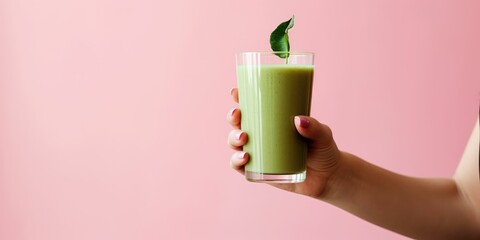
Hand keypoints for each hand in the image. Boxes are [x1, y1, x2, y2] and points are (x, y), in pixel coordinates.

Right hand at [227, 88, 341, 197]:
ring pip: (236, 143)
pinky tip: (244, 157)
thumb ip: (314, 128)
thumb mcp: (322, 135)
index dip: (239, 98)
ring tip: (243, 138)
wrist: (328, 178)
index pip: (252, 106)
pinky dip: (237, 161)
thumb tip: (298, 119)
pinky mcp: (260, 171)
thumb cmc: (323, 150)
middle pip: (238, 124)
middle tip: (238, 115)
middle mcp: (261, 135)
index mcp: (272, 121)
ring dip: (233, 139)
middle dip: (232, 118)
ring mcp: (259, 153)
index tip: (236, 92)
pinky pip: (241, 167)